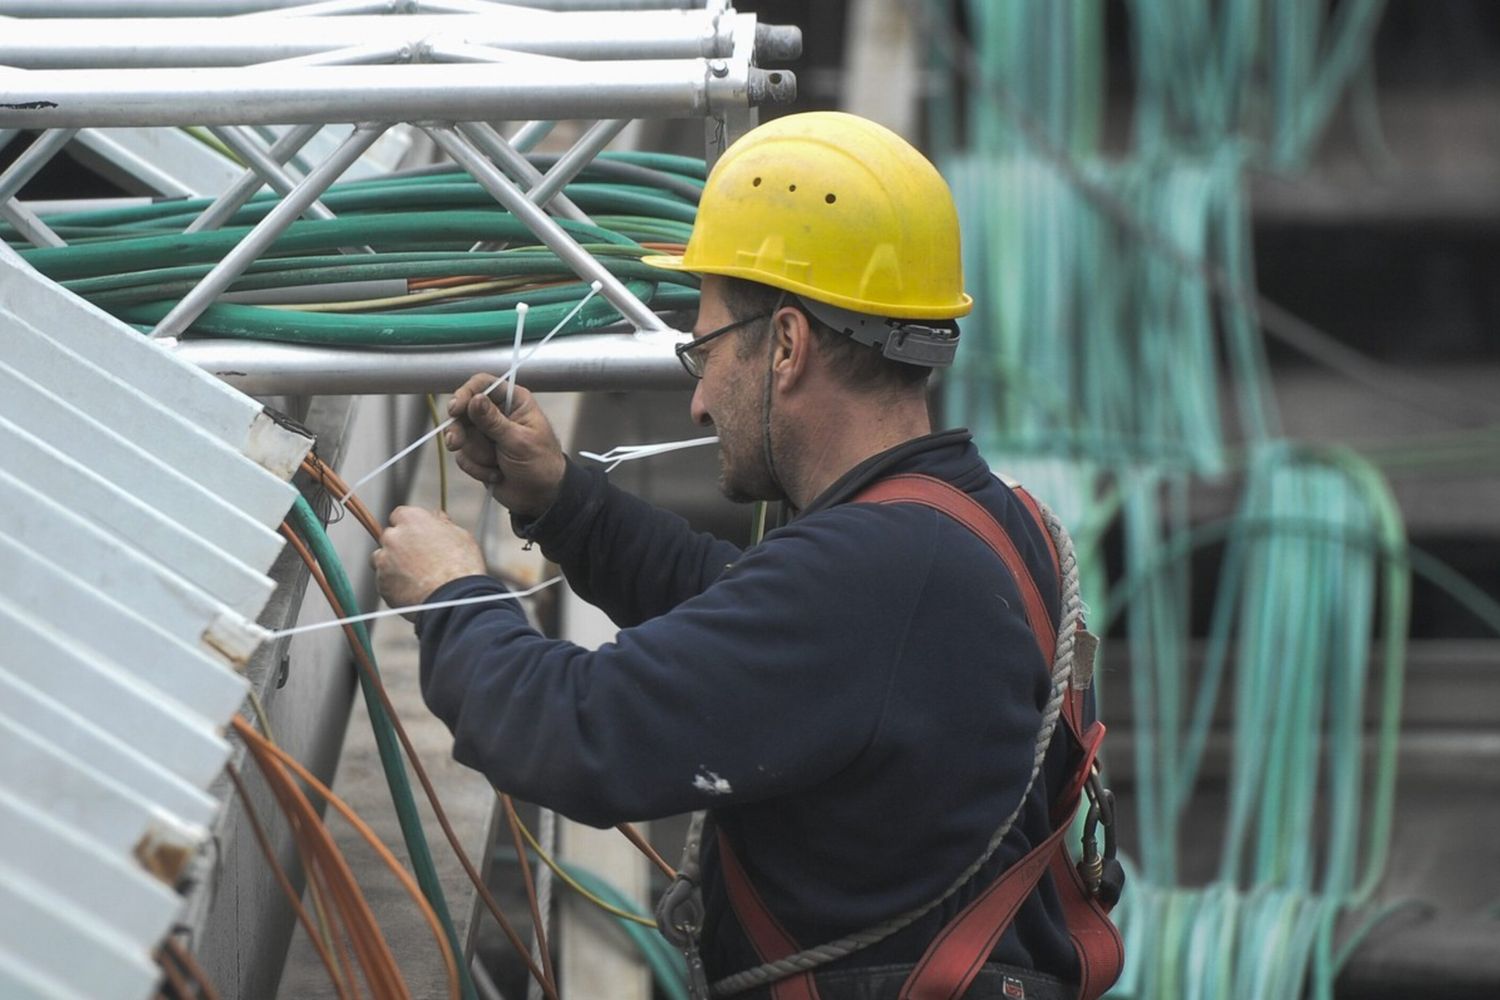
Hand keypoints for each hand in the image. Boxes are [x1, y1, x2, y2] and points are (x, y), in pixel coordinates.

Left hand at [372, 506, 486, 613]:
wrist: (455, 600)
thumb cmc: (462, 566)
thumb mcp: (460, 536)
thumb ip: (443, 524)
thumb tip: (437, 517)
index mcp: (412, 519)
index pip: (400, 515)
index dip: (410, 526)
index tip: (419, 535)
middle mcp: (393, 537)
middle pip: (389, 537)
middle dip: (400, 545)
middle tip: (420, 559)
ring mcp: (384, 561)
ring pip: (382, 559)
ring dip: (393, 564)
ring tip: (415, 577)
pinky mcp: (382, 584)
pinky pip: (385, 582)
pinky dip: (395, 585)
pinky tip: (413, 591)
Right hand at [445, 374, 565, 518]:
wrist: (541, 497)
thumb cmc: (541, 464)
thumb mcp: (518, 441)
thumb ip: (493, 421)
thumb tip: (474, 399)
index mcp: (514, 401)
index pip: (482, 384)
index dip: (465, 394)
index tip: (455, 410)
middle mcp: (498, 413)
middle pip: (463, 410)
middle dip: (459, 430)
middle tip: (454, 443)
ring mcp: (486, 434)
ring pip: (461, 435)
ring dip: (476, 455)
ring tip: (495, 465)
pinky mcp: (479, 453)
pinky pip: (463, 457)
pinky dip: (477, 468)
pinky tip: (497, 474)